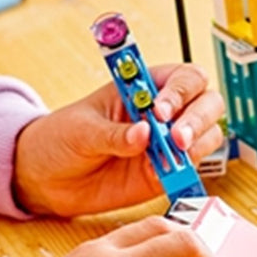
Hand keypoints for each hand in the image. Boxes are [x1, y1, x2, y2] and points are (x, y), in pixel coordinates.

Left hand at [13, 63, 224, 216]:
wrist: (47, 179)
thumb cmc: (61, 140)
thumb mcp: (80, 130)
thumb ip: (113, 133)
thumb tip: (143, 134)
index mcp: (145, 87)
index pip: (183, 78)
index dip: (180, 91)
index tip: (160, 111)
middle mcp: (166, 112)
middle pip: (208, 103)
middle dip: (197, 119)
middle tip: (175, 138)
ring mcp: (171, 142)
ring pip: (209, 134)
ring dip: (196, 145)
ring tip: (166, 159)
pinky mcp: (170, 171)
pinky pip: (193, 168)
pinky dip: (185, 171)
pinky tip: (161, 175)